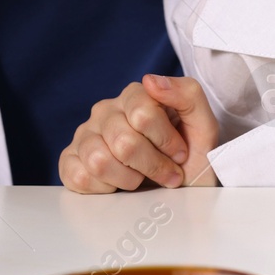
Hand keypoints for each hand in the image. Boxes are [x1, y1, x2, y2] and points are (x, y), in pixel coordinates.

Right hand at [60, 74, 219, 193]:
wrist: (179, 193)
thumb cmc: (190, 158)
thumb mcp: (203, 126)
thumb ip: (186, 94)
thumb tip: (151, 80)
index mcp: (135, 96)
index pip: (143, 114)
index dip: (166, 141)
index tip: (179, 153)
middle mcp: (105, 111)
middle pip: (123, 142)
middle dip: (152, 165)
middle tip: (167, 173)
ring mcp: (85, 135)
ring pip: (98, 160)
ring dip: (129, 178)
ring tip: (141, 178)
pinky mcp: (70, 160)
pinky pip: (79, 176)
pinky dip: (104, 188)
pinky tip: (117, 184)